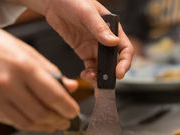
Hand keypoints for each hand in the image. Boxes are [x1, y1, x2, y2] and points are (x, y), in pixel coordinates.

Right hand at [0, 14, 78, 131]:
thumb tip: (71, 86)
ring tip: (54, 124)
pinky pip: (11, 122)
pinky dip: (28, 124)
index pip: (54, 96)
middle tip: (67, 121)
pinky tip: (35, 120)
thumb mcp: (26, 51)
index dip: (69, 108)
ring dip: (46, 127)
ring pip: (27, 123)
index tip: (74, 111)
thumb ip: (50, 71)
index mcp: (22, 67)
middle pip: (42, 114)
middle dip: (60, 121)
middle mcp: (7, 84)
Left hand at [16, 0, 133, 82]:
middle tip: (105, 82)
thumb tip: (114, 42)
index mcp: (113, 29)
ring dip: (99, 76)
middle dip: (111, 74)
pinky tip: (85, 75)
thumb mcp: (87, 13)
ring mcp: (95, 47)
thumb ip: (100, 28)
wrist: (53, 2)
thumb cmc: (73, 0)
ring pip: (103, 67)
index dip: (125, 62)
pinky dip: (90, 74)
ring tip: (91, 78)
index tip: (119, 73)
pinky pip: (90, 67)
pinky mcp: (84, 52)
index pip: (125, 49)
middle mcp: (106, 40)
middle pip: (115, 62)